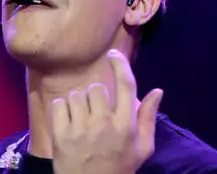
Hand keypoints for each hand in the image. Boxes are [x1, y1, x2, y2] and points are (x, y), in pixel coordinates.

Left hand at [50, 49, 162, 173]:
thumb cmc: (119, 168)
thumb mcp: (142, 148)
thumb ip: (148, 118)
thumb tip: (157, 90)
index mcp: (126, 126)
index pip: (126, 86)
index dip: (120, 65)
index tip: (113, 54)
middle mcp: (104, 124)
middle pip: (97, 89)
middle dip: (96, 97)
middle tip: (96, 114)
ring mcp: (81, 129)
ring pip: (76, 95)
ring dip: (78, 104)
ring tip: (81, 121)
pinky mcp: (61, 135)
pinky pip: (59, 104)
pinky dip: (62, 110)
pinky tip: (68, 123)